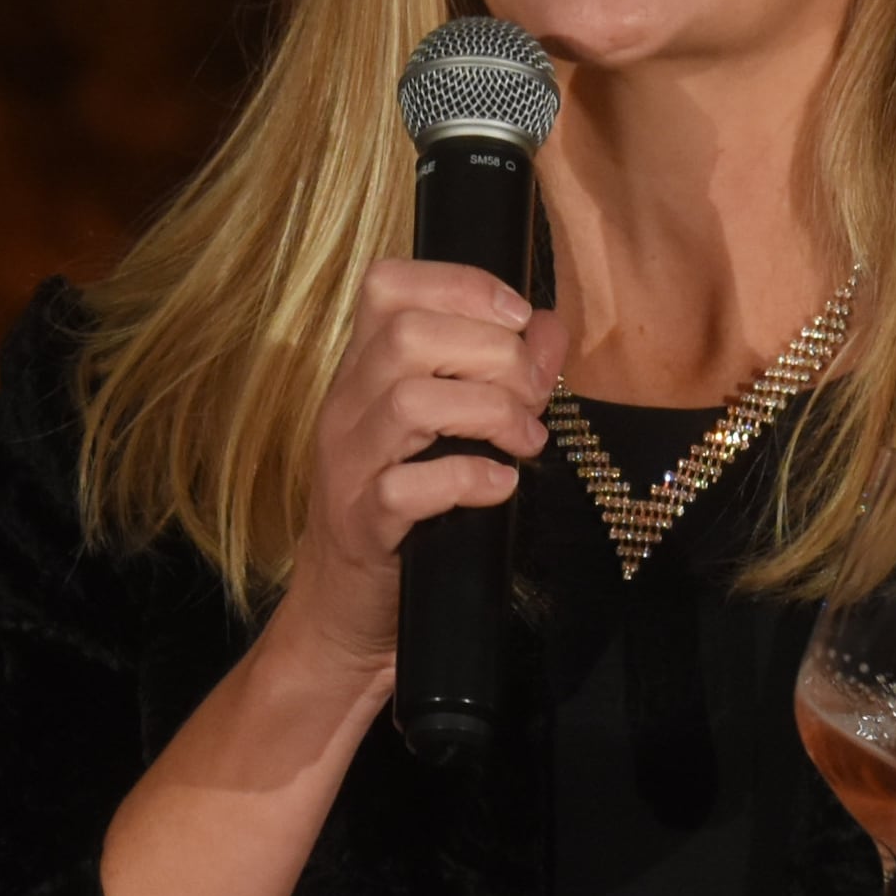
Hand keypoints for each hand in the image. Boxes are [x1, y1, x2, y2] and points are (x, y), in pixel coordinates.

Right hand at [272, 259, 574, 678]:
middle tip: (531, 396)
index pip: (389, 285)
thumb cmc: (406, 509)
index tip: (518, 320)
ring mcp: (348, 466)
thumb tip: (549, 328)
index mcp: (362, 371)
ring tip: (525, 442)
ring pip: (409, 402)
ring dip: (489, 413)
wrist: (347, 610)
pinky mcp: (363, 524)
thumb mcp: (447, 430)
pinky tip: (499, 488)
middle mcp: (345, 408)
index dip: (463, 285)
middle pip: (407, 335)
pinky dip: (469, 479)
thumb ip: (498, 372)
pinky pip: (409, 488)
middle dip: (491, 354)